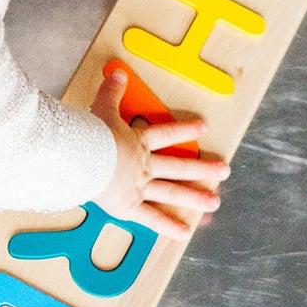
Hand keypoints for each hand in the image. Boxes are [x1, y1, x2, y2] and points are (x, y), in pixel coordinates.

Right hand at [89, 69, 229, 239]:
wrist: (82, 157)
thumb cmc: (89, 134)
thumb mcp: (101, 108)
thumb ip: (111, 92)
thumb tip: (118, 73)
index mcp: (138, 142)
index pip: (166, 134)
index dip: (185, 131)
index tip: (203, 129)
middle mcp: (144, 165)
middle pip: (179, 166)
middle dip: (203, 169)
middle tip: (224, 170)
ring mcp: (139, 186)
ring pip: (172, 192)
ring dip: (195, 197)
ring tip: (215, 202)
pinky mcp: (129, 206)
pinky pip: (151, 218)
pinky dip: (167, 226)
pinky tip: (185, 232)